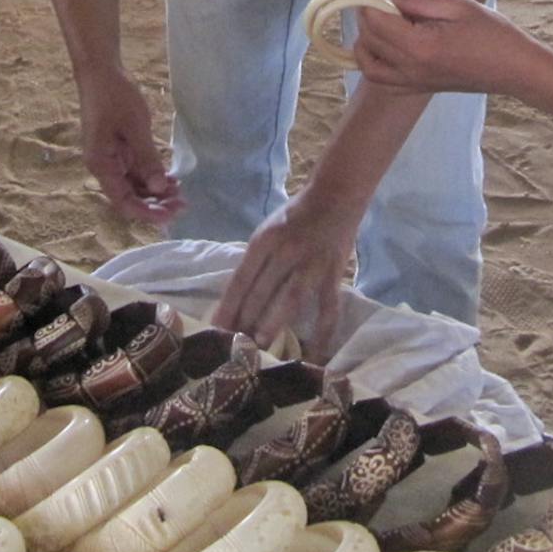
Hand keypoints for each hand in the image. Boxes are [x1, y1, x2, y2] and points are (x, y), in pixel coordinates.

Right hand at [78, 73, 183, 223]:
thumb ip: (147, 159)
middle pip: (129, 196)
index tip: (170, 216)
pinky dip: (151, 176)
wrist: (100, 71)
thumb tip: (160, 188)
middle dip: (155, 204)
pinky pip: (134, 171)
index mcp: (101, 165)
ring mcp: (111, 158)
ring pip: (133, 185)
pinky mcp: (118, 150)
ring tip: (180, 193)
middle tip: (183, 204)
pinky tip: (170, 178)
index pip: (123, 201)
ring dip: (155, 191)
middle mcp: (104, 167)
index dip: (146, 212)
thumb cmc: (115, 96)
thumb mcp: (135, 127)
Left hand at [211, 194, 358, 359]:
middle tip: (234, 347)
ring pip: (289, 299)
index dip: (228, 307)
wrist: (336, 196)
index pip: (241, 279)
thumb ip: (255, 262)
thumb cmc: (295, 216)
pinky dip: (322, 334)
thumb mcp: (267, 231)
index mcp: (264, 240)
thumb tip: (237, 301)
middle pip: (261, 292)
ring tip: (261, 347)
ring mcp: (311, 264)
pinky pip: (328, 309)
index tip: (216, 331)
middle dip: (246, 321)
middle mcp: (285, 251)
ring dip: (273, 324)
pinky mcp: (333, 275)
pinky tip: (314, 356)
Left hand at [352, 0, 530, 94]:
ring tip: (379, 17)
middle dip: (365, 13)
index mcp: (420, 45)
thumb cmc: (492, 33)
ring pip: (367, 63)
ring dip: (365, 38)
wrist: (514, 68)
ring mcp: (412, 82)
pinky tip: (383, 42)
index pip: (374, 19)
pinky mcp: (417, 89)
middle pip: (368, 38)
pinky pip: (381, 79)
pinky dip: (373, 61)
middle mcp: (411, 68)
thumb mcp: (455, 5)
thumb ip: (415, 1)